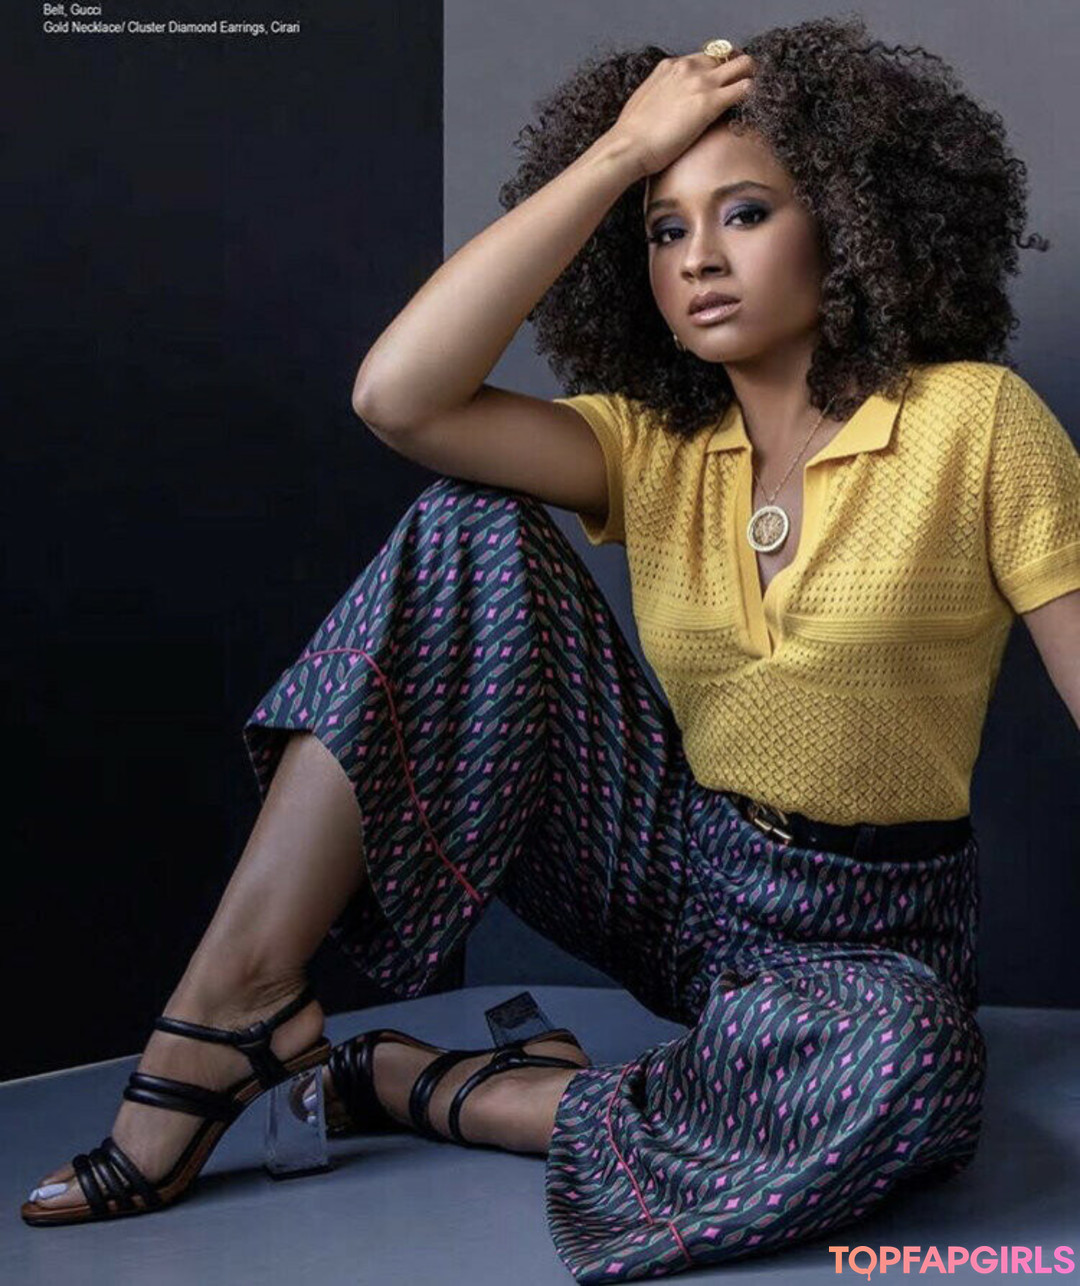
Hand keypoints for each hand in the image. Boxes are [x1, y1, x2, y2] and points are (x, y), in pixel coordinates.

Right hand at [607, 51, 756, 181]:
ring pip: (743, 66)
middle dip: (738, 68)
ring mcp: (700, 83)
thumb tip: (668, 108)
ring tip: (751, 97)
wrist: (628, 147)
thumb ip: (662, 95)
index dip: (716, 70)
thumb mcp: (645, 102)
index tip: (721, 83)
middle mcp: (687, 67)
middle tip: (741, 86)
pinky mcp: (710, 103)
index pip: (705, 57)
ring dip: (750, 78)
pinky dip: (752, 96)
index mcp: (670, 66)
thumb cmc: (631, 135)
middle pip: (727, 55)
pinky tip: (751, 109)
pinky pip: (744, 89)